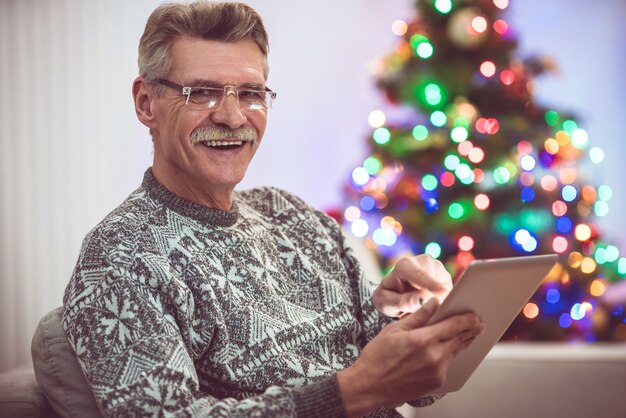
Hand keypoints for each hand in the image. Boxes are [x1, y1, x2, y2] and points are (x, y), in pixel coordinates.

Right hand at [337, 299, 482, 416]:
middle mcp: (434, 357)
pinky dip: (448, 355)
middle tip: (477, 323)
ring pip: (456, 352)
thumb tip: (433, 303)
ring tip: (466, 334)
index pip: (454, 326)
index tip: (475, 315)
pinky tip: (446, 350)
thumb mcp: (394, 330)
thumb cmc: (377, 356)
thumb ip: (418, 316)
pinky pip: (447, 365)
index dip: (468, 319)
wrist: (369, 386)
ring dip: (462, 342)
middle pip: (460, 339)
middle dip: (470, 330)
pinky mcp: (436, 383)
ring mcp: (436, 372)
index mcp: (423, 340)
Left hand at [372, 255, 452, 317]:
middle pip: (437, 281)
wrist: (395, 292)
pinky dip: (445, 300)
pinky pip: (451, 291)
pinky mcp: (445, 276)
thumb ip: (403, 302)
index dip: (432, 285)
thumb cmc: (389, 298)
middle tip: (431, 314)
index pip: (420, 276)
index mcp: (405, 265)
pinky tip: (434, 306)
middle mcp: (423, 261)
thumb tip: (422, 300)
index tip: (443, 294)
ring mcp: (437, 267)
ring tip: (427, 310)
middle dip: (437, 299)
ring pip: (446, 287)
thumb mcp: (387, 303)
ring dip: (440, 301)